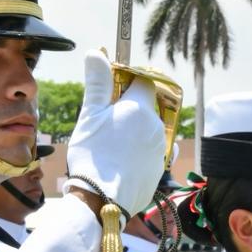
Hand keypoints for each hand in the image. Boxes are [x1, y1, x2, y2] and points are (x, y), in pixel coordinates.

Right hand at [65, 50, 165, 215]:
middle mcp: (157, 125)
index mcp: (140, 108)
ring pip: (150, 129)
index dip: (130, 82)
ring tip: (112, 144)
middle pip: (147, 106)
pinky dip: (142, 150)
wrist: (102, 198)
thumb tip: (96, 53)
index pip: (144, 82)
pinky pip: (154, 151)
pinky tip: (125, 158)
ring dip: (136, 130)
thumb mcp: (90, 114)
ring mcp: (161, 148)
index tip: (114, 90)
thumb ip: (98, 83)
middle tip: (107, 121)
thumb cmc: (93, 153)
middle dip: (130, 108)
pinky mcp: (161, 168)